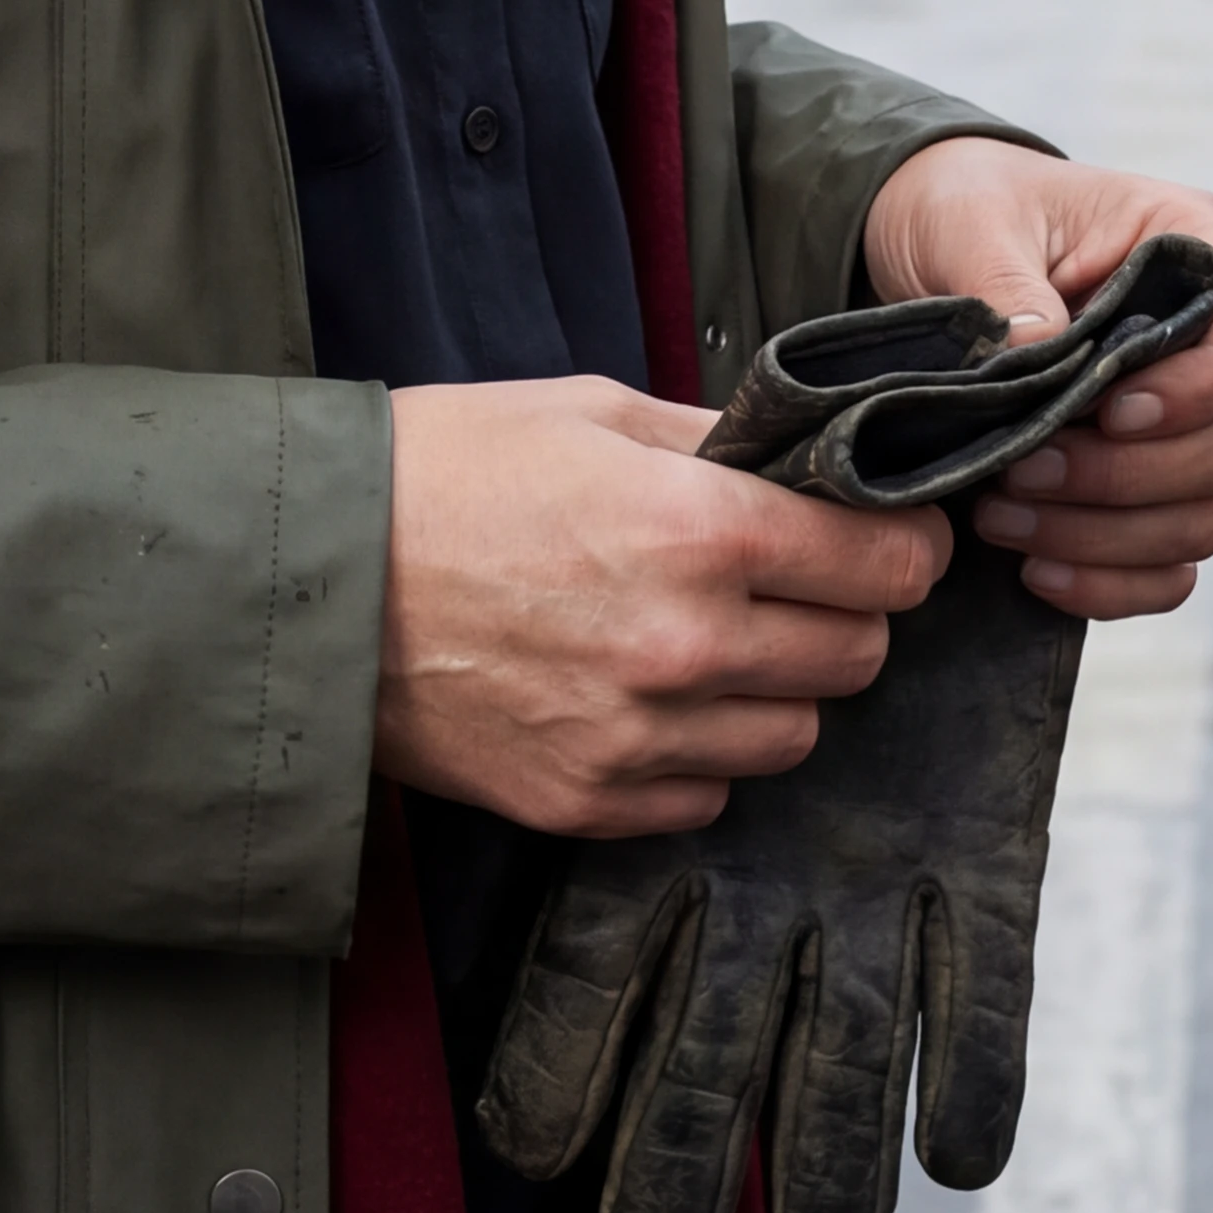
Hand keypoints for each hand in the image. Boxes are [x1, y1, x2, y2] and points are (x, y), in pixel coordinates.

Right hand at [375, 370, 949, 836]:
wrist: (308, 579)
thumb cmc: (439, 472)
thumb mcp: (584, 411)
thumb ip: (711, 441)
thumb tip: (805, 456)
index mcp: (696, 529)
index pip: (885, 561)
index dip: (904, 543)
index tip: (893, 534)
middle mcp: (685, 645)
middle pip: (857, 655)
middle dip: (844, 612)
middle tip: (797, 581)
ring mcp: (637, 738)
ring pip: (793, 735)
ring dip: (776, 688)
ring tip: (713, 641)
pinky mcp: (587, 801)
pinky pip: (707, 795)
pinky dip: (699, 752)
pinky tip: (645, 696)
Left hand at [861, 139, 1212, 618]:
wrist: (927, 249)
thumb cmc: (965, 211)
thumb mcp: (967, 220)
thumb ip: (1004, 281)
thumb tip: (1038, 355)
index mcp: (1200, 252)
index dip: (1204, 392)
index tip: (1114, 412)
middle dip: (1128, 476)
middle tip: (1024, 468)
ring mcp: (1190, 425)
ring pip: (1205, 517)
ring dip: (1106, 535)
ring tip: (1001, 515)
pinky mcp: (1148, 490)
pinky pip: (1169, 569)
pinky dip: (1111, 584)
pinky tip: (1035, 573)